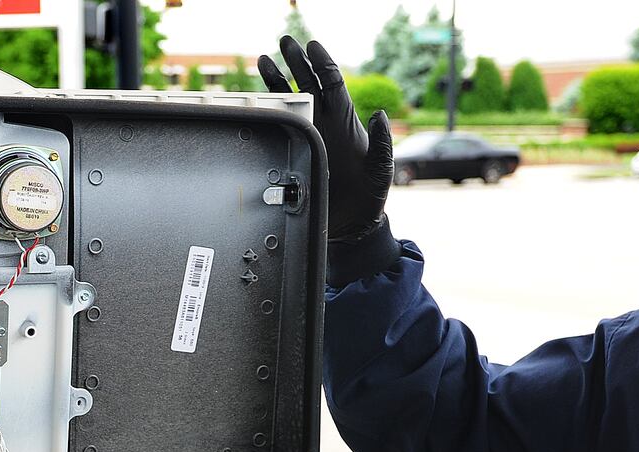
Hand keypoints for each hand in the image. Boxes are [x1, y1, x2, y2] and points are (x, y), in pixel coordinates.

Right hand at [258, 37, 392, 242]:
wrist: (351, 223)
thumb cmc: (371, 194)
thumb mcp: (382, 167)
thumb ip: (382, 141)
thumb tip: (380, 114)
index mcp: (346, 120)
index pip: (332, 81)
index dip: (322, 62)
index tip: (313, 45)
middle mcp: (325, 122)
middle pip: (307, 83)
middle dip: (296, 61)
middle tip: (285, 40)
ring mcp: (308, 136)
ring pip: (289, 100)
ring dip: (276, 80)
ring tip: (263, 60)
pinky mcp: (295, 151)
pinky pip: (279, 126)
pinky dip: (267, 110)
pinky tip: (257, 99)